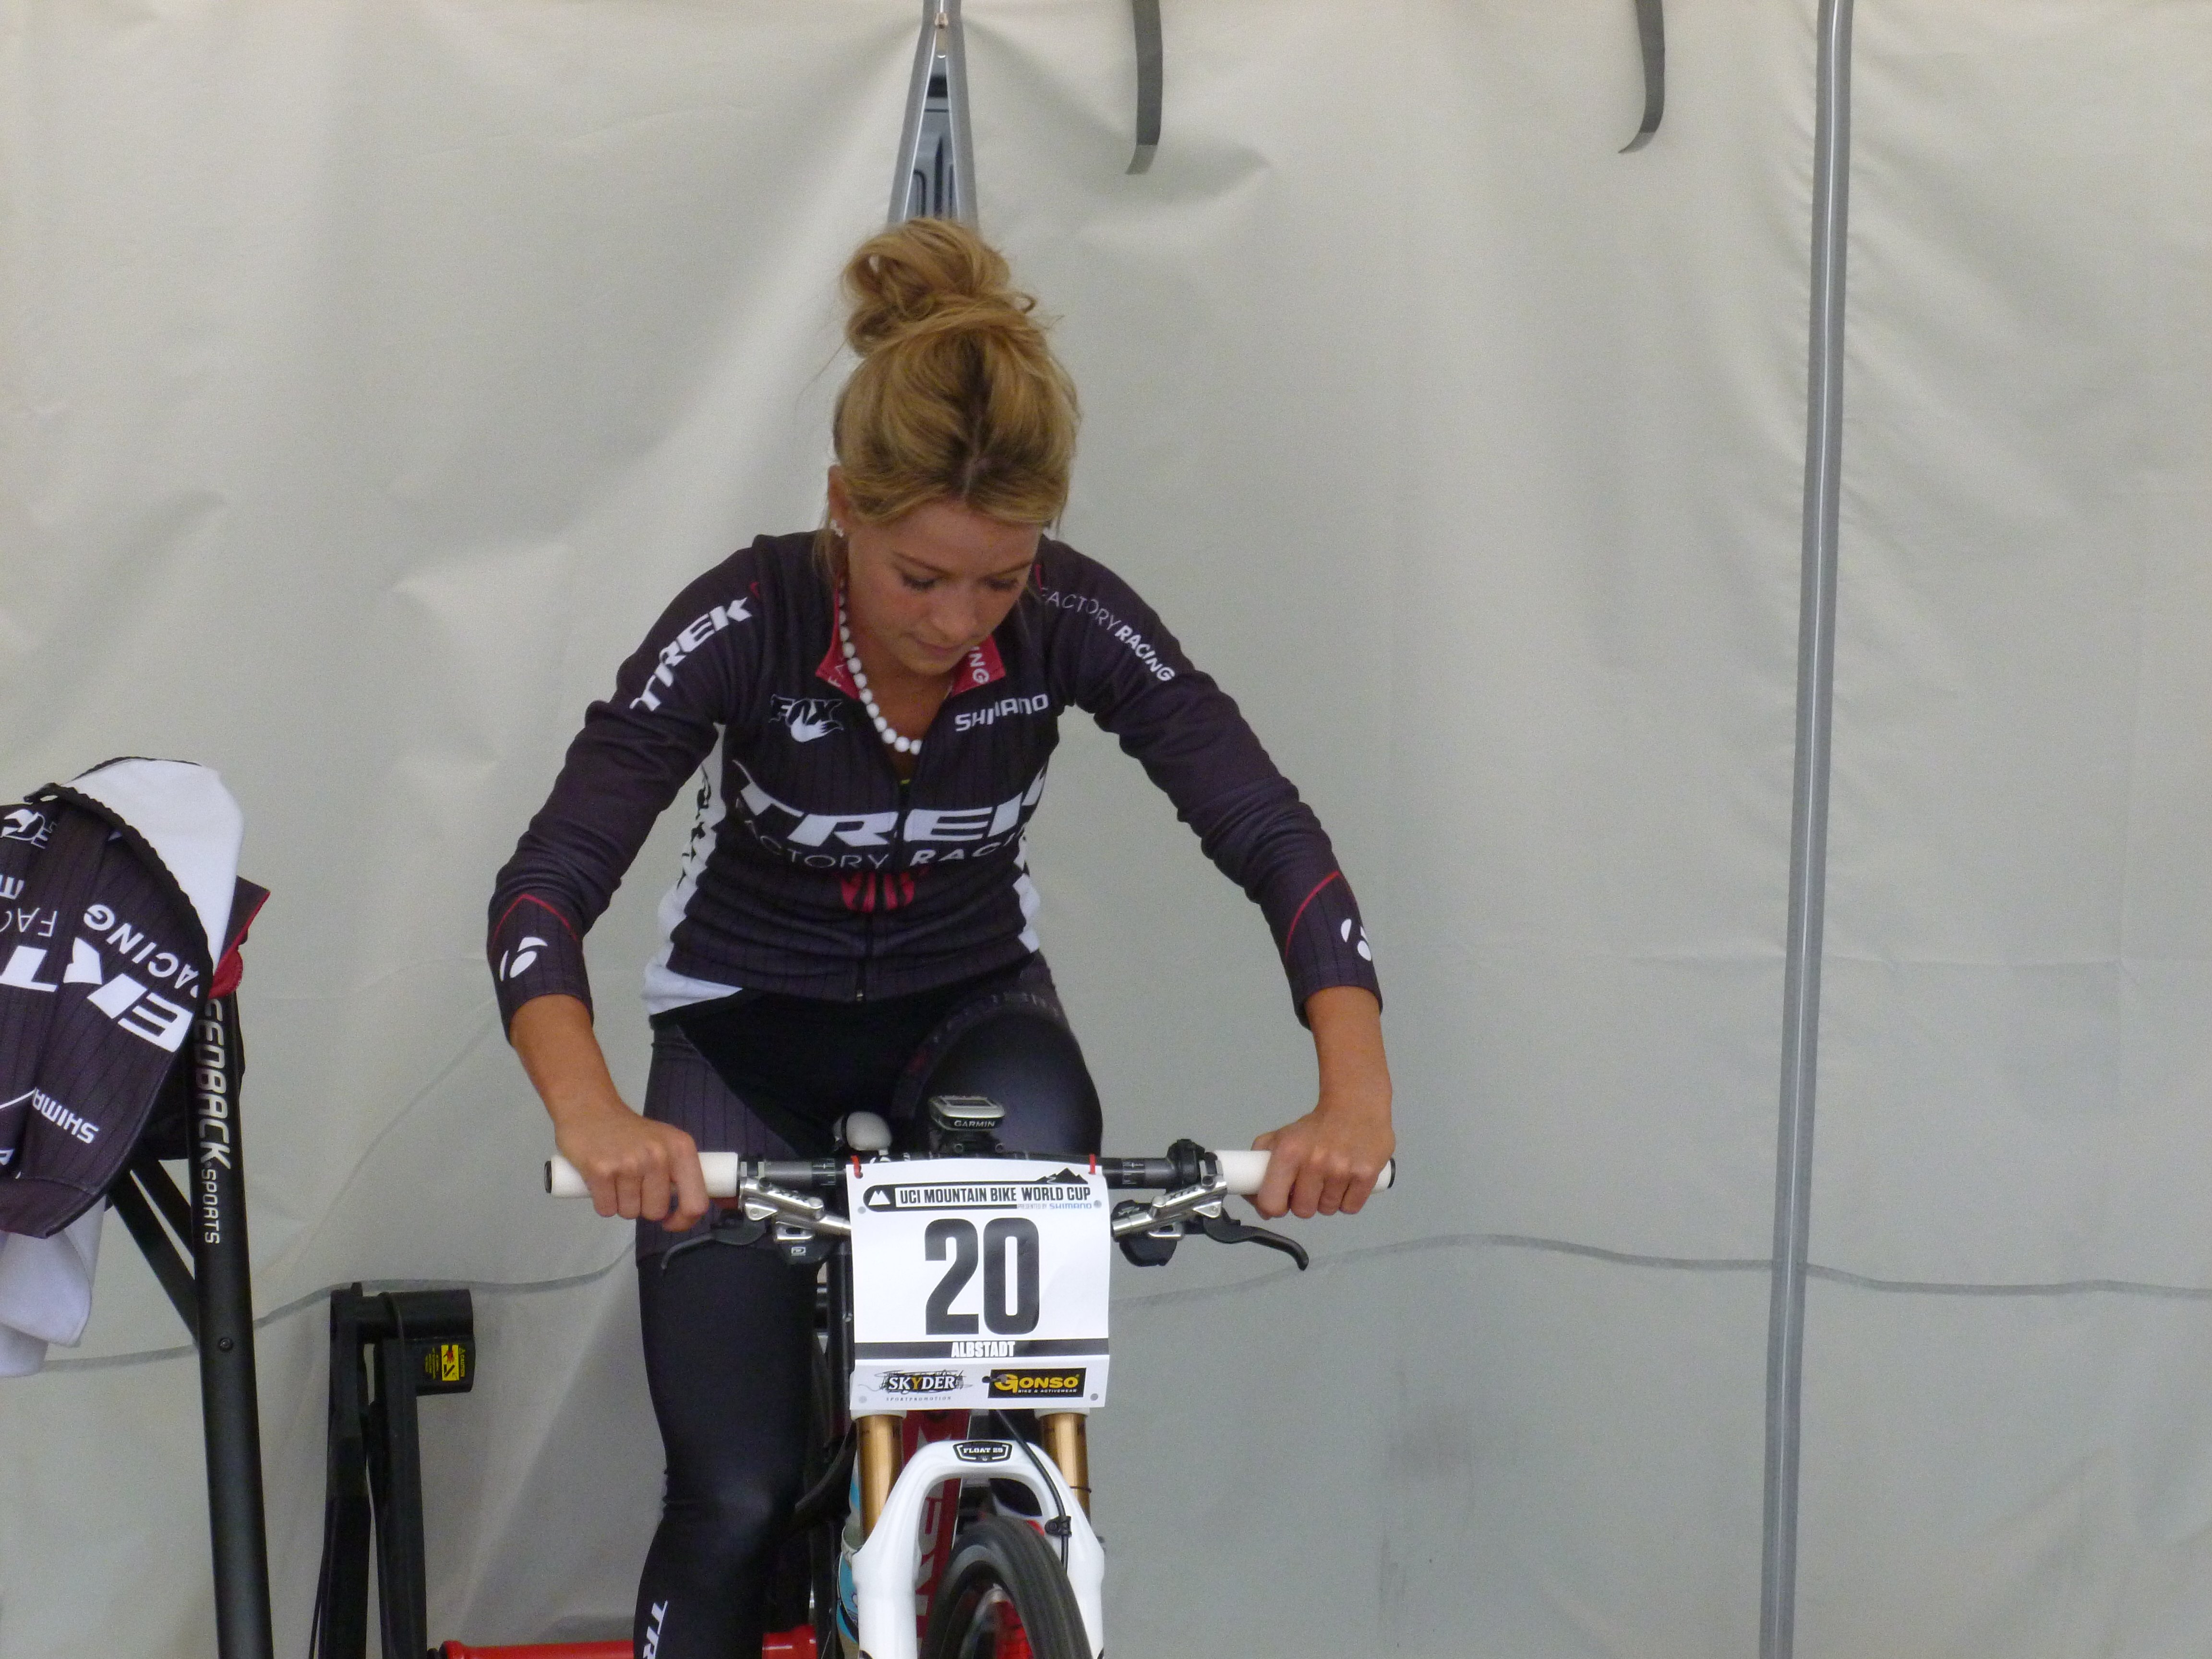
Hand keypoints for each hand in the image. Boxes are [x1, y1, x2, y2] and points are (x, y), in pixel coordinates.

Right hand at [512, 993, 708, 1230]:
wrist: (586, 1106)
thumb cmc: (625, 1129)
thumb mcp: (663, 1143)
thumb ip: (680, 1170)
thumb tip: (705, 1205)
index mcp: (679, 1147)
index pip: (695, 1200)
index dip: (685, 1219)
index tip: (673, 1219)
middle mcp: (658, 1155)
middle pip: (654, 1211)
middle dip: (640, 1206)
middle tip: (630, 1184)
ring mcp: (629, 1163)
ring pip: (627, 1212)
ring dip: (618, 1203)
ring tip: (615, 1177)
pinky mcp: (601, 1170)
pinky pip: (604, 1208)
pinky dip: (599, 1202)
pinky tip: (598, 1181)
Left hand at [1252, 985, 1393, 1218]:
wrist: (1360, 1098)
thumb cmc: (1320, 1118)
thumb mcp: (1286, 1131)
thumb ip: (1266, 1155)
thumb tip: (1248, 1185)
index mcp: (1291, 1149)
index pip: (1272, 1200)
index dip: (1270, 1206)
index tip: (1274, 1202)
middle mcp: (1316, 1159)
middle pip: (1302, 1210)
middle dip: (1303, 1202)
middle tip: (1307, 1185)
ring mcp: (1343, 1168)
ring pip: (1327, 1209)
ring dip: (1327, 1199)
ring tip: (1329, 1177)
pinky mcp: (1367, 1174)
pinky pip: (1351, 1206)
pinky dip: (1348, 1200)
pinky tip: (1346, 1182)